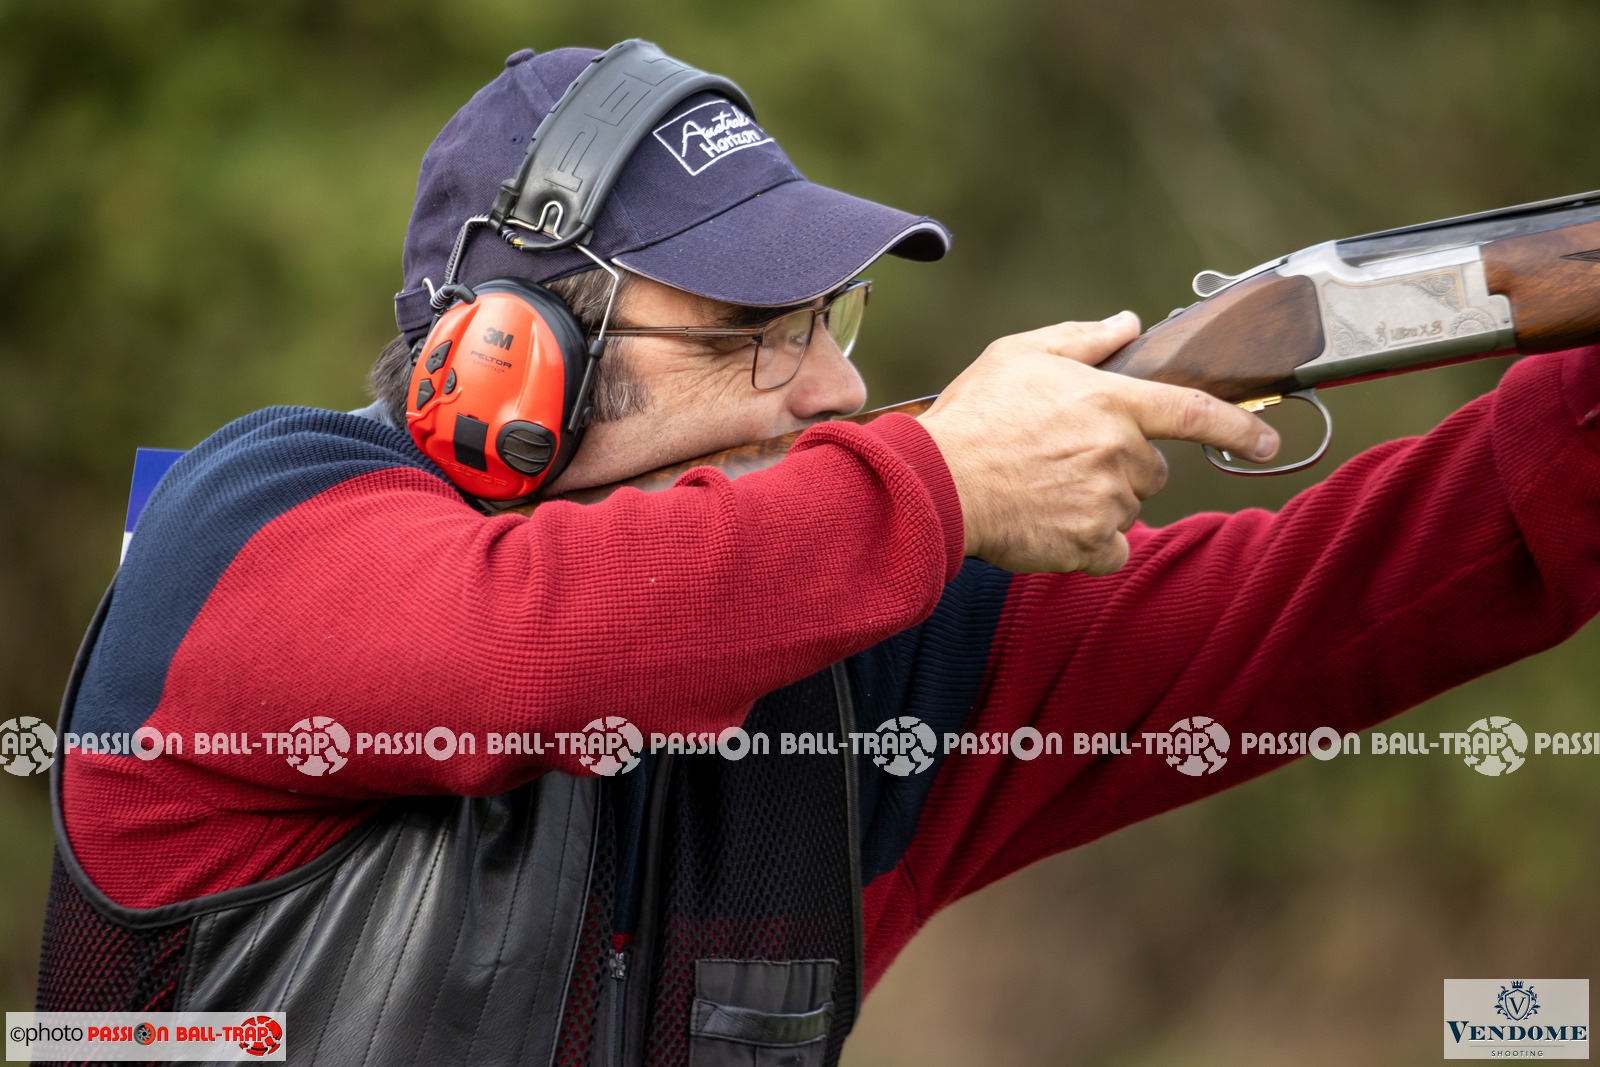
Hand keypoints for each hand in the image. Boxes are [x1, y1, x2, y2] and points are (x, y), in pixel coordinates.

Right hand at [916, 311, 1277, 573]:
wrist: (935, 483)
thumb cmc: (972, 416)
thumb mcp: (1019, 355)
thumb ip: (1082, 341)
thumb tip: (1128, 324)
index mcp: (1111, 401)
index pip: (1195, 411)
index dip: (1239, 428)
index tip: (1268, 442)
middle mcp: (1118, 452)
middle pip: (1153, 470)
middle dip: (1122, 466)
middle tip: (1065, 460)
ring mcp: (1106, 502)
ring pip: (1129, 508)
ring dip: (1100, 503)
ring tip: (1044, 490)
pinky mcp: (1088, 544)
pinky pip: (1112, 549)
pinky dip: (1090, 543)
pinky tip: (1051, 525)